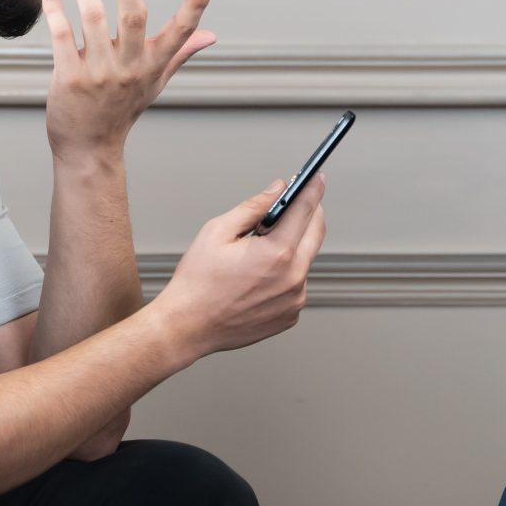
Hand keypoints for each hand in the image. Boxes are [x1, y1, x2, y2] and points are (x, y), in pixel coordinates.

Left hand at [43, 0, 214, 158]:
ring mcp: (99, 73)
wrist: (89, 147)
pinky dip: (56, 12)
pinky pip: (63, 37)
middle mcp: (129, 67)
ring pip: (93, 19)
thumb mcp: (155, 82)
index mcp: (152, 65)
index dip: (196, 6)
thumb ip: (180, 53)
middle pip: (133, 19)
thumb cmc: (122, 110)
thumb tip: (211, 36)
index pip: (181, 32)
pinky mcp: (70, 77)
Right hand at [153, 176, 326, 360]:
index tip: (317, 178)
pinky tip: (259, 276)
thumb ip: (253, 207)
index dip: (313, 189)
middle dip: (309, 214)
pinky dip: (286, 274)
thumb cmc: (197, 283)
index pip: (306, 210)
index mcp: (277, 253)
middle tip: (295, 204)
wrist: (188, 326)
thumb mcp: (218, 232)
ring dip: (293, 247)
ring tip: (260, 250)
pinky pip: (297, 284)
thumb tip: (276, 190)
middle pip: (316, 233)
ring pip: (305, 260)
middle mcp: (293, 278)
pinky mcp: (291, 314)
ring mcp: (295, 299)